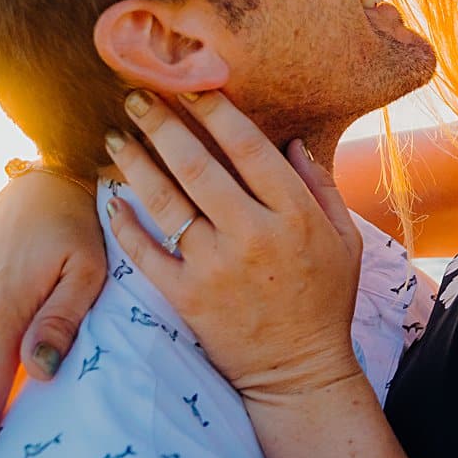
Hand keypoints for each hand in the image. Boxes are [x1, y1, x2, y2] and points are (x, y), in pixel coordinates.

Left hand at [105, 88, 364, 405]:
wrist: (299, 371)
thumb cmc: (324, 301)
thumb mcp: (344, 240)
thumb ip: (321, 187)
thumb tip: (293, 142)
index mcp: (292, 214)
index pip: (247, 147)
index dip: (215, 111)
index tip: (190, 86)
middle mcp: (251, 233)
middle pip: (196, 164)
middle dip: (162, 123)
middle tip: (135, 96)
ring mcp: (215, 266)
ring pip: (165, 202)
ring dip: (135, 163)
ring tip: (114, 137)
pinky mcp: (187, 297)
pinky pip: (146, 253)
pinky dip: (126, 224)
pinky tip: (112, 199)